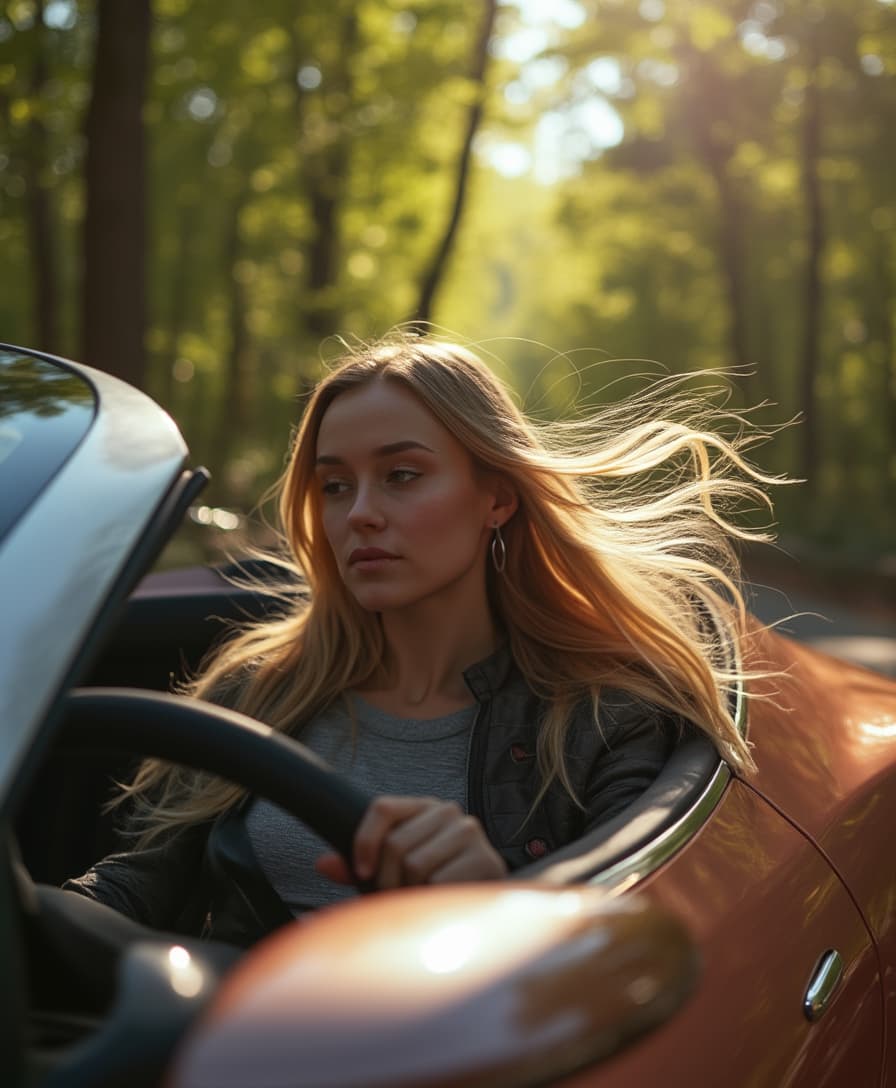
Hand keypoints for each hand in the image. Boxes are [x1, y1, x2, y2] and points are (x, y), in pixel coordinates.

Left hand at [314, 795, 507, 889]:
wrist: (485, 909)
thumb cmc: (432, 885)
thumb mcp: (392, 871)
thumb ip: (358, 866)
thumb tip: (323, 864)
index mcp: (422, 807)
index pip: (382, 808)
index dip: (364, 841)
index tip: (361, 873)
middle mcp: (448, 811)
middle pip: (396, 843)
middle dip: (388, 881)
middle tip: (397, 899)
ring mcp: (469, 833)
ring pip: (416, 864)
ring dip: (411, 893)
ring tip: (420, 901)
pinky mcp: (486, 859)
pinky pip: (441, 883)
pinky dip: (433, 901)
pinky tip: (442, 903)